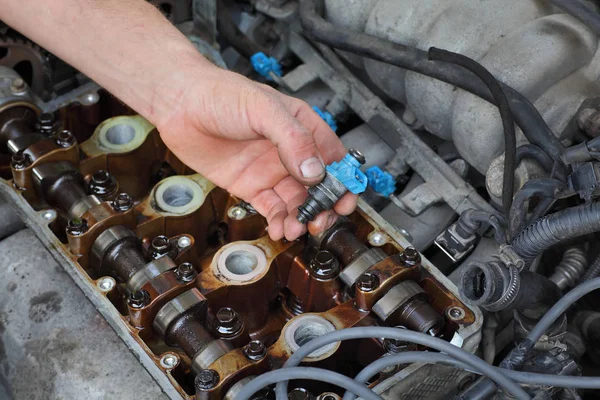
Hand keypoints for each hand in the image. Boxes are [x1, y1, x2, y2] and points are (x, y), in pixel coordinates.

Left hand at [155, 65, 357, 239]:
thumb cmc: (220, 94)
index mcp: (301, 127)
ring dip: (299, 217)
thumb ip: (293, 139)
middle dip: (322, 206)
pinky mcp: (249, 186)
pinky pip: (271, 208)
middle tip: (319, 221)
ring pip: (295, 201)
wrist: (179, 105)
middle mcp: (289, 152)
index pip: (333, 158)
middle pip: (318, 186)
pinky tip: (279, 229)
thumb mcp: (263, 109)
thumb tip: (315, 171)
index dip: (343, 181)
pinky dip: (278, 221)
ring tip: (295, 228)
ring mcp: (269, 170)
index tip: (345, 201)